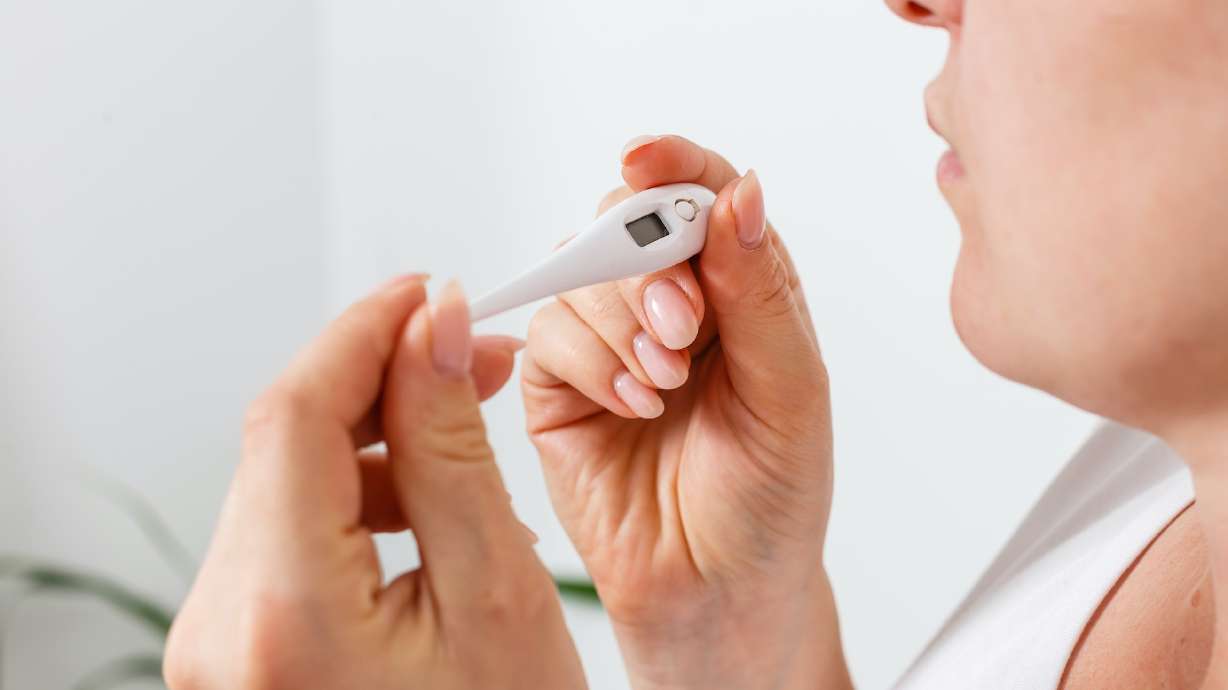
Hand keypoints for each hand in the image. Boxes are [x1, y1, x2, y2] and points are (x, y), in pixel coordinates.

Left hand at [165, 277, 585, 689]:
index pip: (291, 414)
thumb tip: (431, 330)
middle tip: (471, 355)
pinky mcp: (239, 650)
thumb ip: (452, 449)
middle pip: (281, 443)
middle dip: (378, 380)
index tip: (425, 291)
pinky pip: (286, 536)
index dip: (361, 331)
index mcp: (280, 617)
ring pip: (283, 484)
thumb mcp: (497, 591)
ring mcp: (219, 644)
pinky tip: (423, 498)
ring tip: (462, 426)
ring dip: (371, 437)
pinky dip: (353, 496)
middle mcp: (220, 631)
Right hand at [522, 136, 850, 689]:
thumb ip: (760, 292)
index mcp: (738, 289)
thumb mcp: (791, 393)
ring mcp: (608, 340)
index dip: (673, 164)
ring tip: (665, 385)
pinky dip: (590, 360)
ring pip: (581, 270)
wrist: (717, 591)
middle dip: (648, 261)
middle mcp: (669, 303)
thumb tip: (739, 192)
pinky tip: (633, 405)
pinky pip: (548, 331)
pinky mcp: (558, 383)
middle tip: (684, 326)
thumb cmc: (769, 499)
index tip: (646, 160)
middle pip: (628, 218)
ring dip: (622, 320)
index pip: (702, 193)